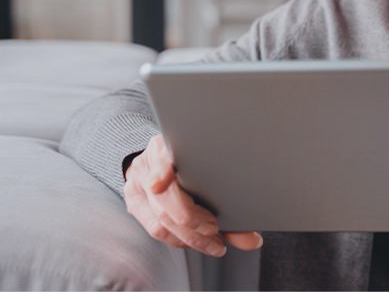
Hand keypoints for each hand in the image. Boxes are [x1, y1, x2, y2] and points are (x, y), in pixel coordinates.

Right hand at [123, 134, 262, 256]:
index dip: (161, 170)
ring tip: (214, 243)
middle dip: (192, 219)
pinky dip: (178, 239)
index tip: (161, 183)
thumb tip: (253, 241)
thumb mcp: (204, 167)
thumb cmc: (191, 164)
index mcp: (164, 146)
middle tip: (215, 229)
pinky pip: (155, 229)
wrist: (158, 159)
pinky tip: (196, 242)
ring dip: (189, 236)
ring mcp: (137, 185)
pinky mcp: (134, 204)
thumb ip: (225, 196)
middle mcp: (147, 165)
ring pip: (159, 219)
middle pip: (163, 198)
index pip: (160, 157)